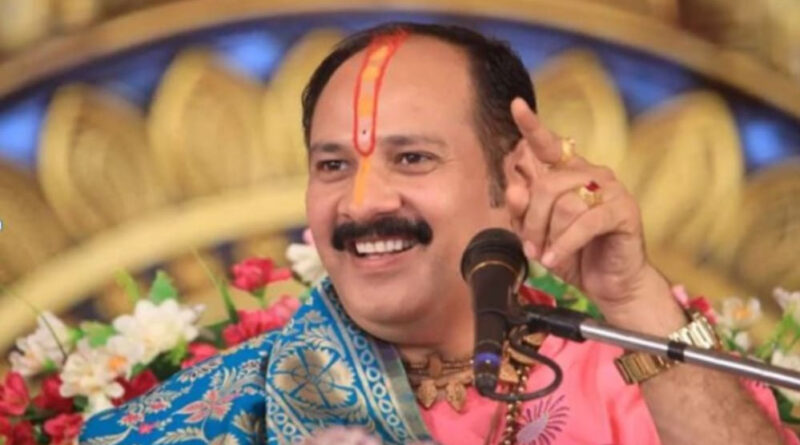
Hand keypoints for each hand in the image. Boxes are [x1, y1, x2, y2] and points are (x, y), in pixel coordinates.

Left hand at [505, 97, 667, 314]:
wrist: (610, 285)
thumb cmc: (574, 256)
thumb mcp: (540, 234)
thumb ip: (523, 211)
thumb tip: (514, 189)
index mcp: (570, 174)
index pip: (548, 146)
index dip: (532, 126)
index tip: (516, 106)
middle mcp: (592, 174)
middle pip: (547, 184)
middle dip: (531, 220)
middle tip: (529, 246)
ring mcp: (611, 190)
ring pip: (564, 203)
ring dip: (547, 236)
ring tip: (545, 256)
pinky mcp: (623, 211)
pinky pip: (584, 223)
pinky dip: (564, 245)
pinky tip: (555, 260)